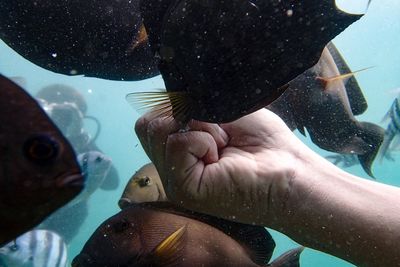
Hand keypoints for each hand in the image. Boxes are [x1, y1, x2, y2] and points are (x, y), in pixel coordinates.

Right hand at [135, 109, 308, 225]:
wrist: (289, 171)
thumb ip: (190, 105)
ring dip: (198, 128)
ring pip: (157, 129)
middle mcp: (171, 166)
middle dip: (185, 116)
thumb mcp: (223, 111)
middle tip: (218, 135)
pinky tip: (221, 156)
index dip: (177, 107)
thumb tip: (165, 95)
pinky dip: (203, 140)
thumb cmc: (264, 143)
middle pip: (147, 124)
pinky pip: (176, 144)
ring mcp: (174, 180)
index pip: (151, 118)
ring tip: (222, 145)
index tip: (212, 118)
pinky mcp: (182, 189)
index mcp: (179, 151)